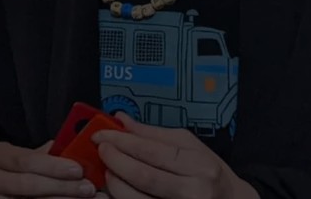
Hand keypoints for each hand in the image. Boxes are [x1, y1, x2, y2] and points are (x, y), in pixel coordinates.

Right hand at [0, 140, 103, 197]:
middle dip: (61, 187)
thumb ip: (48, 154)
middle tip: (88, 188)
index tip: (78, 170)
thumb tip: (79, 150)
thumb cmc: (21, 169)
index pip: (26, 160)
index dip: (53, 166)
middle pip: (27, 185)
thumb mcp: (28, 157)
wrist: (1, 189)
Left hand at [92, 114, 258, 198]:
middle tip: (101, 150)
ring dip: (115, 183)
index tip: (101, 135)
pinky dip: (123, 198)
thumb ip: (153, 134)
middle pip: (143, 176)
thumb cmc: (209, 173)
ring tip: (108, 170)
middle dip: (115, 161)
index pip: (152, 151)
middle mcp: (193, 191)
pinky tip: (116, 188)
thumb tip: (122, 120)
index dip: (122, 142)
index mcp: (198, 164)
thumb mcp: (190, 146)